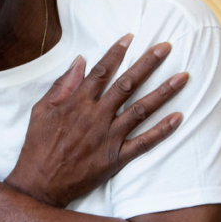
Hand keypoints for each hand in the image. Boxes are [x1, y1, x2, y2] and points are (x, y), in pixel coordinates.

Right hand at [6, 34, 186, 207]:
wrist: (39, 184)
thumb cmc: (37, 146)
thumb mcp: (40, 110)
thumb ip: (62, 85)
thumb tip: (80, 61)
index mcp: (77, 103)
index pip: (102, 72)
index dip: (117, 52)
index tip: (131, 37)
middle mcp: (96, 117)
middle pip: (127, 85)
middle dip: (148, 64)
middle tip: (166, 47)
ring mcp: (108, 138)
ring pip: (141, 110)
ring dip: (163, 92)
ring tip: (183, 77)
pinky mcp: (115, 158)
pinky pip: (144, 143)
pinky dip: (162, 131)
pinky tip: (178, 117)